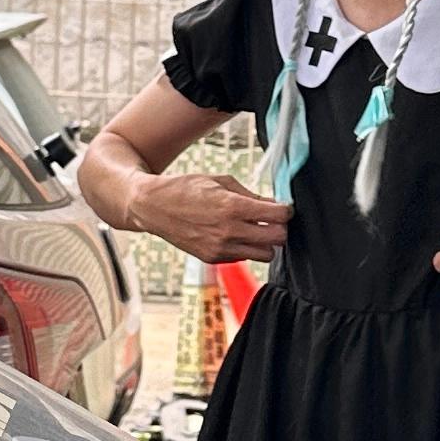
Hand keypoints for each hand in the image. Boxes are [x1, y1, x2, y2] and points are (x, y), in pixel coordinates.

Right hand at [140, 173, 288, 265]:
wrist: (153, 207)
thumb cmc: (186, 189)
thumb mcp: (220, 182)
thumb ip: (250, 194)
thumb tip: (274, 203)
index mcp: (233, 207)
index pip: (279, 215)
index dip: (286, 210)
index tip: (284, 208)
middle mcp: (229, 231)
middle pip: (278, 238)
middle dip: (280, 228)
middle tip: (273, 220)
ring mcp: (221, 248)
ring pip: (266, 255)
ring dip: (266, 242)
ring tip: (257, 229)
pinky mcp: (213, 258)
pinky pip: (244, 258)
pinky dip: (247, 248)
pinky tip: (236, 235)